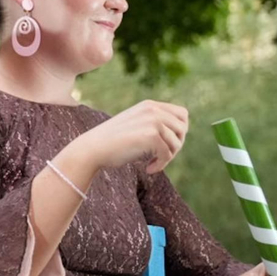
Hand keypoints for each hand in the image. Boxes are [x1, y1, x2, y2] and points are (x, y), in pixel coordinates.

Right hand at [69, 99, 188, 174]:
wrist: (93, 149)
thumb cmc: (112, 142)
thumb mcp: (135, 125)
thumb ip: (154, 124)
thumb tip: (180, 135)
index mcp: (150, 105)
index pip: (183, 114)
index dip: (179, 131)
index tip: (167, 144)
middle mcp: (153, 110)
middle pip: (183, 129)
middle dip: (175, 145)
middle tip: (161, 156)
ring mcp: (152, 121)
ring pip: (177, 143)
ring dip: (168, 157)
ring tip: (153, 163)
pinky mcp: (150, 136)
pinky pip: (167, 154)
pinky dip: (160, 165)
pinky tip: (148, 169)